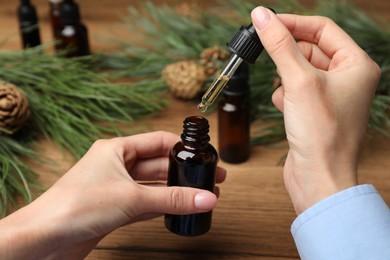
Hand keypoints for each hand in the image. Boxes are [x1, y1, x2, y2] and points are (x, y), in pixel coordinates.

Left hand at [0, 131, 225, 258]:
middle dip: (184, 172)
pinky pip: (146, 203)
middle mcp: (117, 165)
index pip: (158, 141)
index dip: (182, 147)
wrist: (44, 239)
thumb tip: (205, 197)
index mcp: (117, 149)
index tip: (203, 156)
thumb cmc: (75, 206)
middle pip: (159, 164)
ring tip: (201, 195)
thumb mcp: (131, 198)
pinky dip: (163, 206)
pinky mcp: (115, 209)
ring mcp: (116, 187)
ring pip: (154, 186)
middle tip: (210, 178)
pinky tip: (180, 208)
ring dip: (176, 191)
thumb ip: (171, 198)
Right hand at [251, 7, 379, 213]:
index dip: (293, 23)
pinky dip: (285, 94)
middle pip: (310, 48)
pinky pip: (295, 89)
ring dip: (285, 77)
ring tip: (285, 92)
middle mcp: (347, 78)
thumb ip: (279, 45)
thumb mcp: (298, 81)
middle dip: (287, 55)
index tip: (266, 22)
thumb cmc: (321, 134)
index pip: (322, 28)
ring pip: (299, 69)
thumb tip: (262, 16)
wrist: (319, 178)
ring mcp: (331, 95)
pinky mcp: (315, 111)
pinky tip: (285, 107)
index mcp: (356, 65)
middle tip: (265, 52)